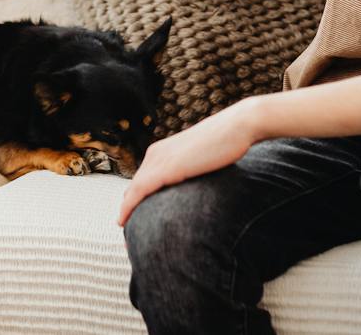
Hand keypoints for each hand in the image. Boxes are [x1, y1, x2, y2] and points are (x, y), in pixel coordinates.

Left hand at [117, 101, 261, 226]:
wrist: (237, 127)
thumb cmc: (227, 144)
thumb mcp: (203, 160)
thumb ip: (192, 172)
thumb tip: (196, 188)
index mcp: (163, 151)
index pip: (142, 180)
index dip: (135, 201)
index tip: (132, 220)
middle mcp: (156, 153)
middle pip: (134, 186)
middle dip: (128, 209)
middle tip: (124, 232)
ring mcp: (160, 159)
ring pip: (133, 190)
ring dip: (126, 211)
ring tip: (123, 232)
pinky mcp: (167, 167)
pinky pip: (140, 190)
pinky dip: (129, 207)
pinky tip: (123, 221)